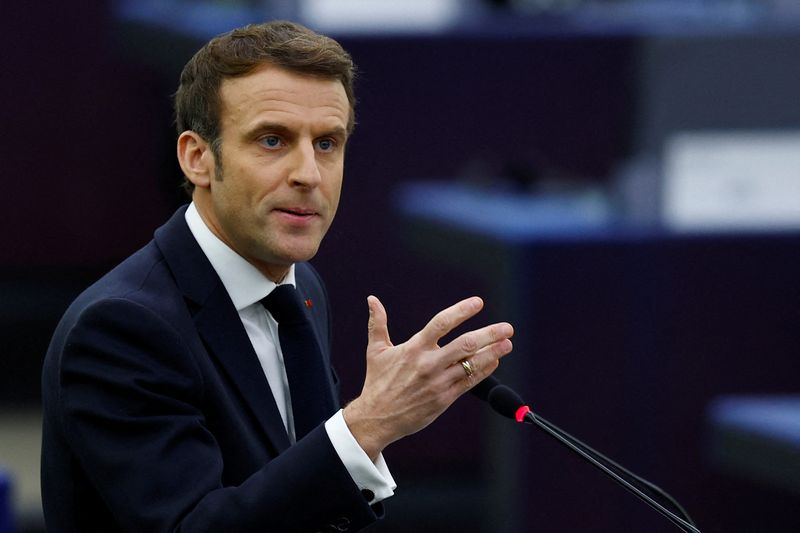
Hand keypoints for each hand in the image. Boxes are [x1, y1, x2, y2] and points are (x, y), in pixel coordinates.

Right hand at [343, 295, 512, 459]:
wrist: (377, 419)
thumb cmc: (377, 382)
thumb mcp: (376, 351)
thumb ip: (378, 323)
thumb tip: (372, 300)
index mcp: (414, 348)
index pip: (441, 323)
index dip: (461, 311)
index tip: (478, 303)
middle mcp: (429, 364)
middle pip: (465, 344)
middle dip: (489, 334)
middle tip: (507, 327)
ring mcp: (438, 382)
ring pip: (471, 364)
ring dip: (492, 353)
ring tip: (507, 343)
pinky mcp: (444, 399)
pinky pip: (469, 382)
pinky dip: (483, 371)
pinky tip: (494, 361)